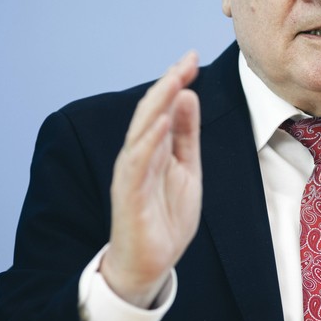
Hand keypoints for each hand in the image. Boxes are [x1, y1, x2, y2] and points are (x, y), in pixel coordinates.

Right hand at [100, 51, 201, 307]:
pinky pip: (136, 164)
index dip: (175, 81)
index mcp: (154, 147)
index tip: (191, 56)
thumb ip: (186, 134)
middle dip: (168, 84)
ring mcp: (131, 174)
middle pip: (150, 112)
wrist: (150, 264)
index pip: (163, 107)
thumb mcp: (187, 168)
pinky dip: (147, 142)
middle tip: (185, 60)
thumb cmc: (165, 216)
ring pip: (141, 132)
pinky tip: (159, 124)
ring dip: (157, 105)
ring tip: (173, 81)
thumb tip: (189, 94)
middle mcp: (139, 155)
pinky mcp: (129, 195)